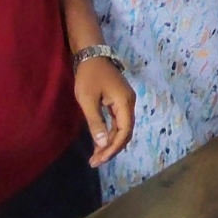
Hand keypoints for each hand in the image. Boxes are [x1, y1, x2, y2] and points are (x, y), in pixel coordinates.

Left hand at [73, 53, 135, 167]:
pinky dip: (109, 133)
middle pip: (125, 132)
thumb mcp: (88, 100)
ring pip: (122, 128)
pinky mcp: (119, 101)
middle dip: (111, 148)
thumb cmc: (89, 76)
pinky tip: (99, 143)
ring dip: (110, 143)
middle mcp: (129, 103)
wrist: (91, 55)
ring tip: (96, 157)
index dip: (113, 148)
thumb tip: (103, 145)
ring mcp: (125, 102)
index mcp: (125, 102)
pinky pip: (117, 121)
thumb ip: (96, 122)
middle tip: (95, 162)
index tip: (99, 159)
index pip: (124, 131)